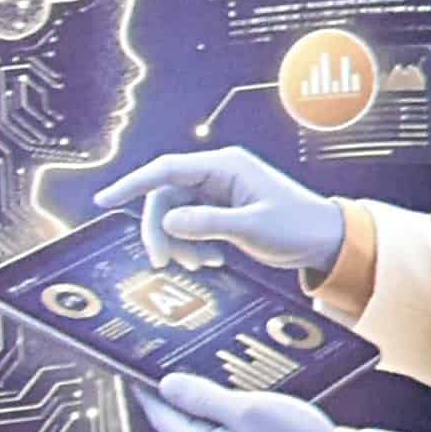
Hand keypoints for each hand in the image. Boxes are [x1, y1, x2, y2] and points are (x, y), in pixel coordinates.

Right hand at [90, 145, 346, 280]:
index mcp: (226, 166)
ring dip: (179, 243)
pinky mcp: (221, 210)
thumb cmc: (298, 227)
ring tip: (201, 265)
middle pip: (165, 197)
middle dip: (159, 231)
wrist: (325, 239)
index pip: (167, 170)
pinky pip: (189, 225)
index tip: (105, 200)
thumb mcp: (253, 227)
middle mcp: (219, 174)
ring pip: (175, 214)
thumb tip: (168, 223)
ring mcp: (219, 192)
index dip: (133, 184)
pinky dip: (192, 245)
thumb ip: (209, 224)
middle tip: (163, 263)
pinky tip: (211, 261)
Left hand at [139, 368, 329, 431]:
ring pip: (200, 430)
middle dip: (177, 395)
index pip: (161, 415)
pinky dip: (221, 419)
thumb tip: (168, 385)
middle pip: (179, 423)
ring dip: (202, 406)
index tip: (137, 366)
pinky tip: (236, 403)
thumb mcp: (248, 410)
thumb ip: (204, 397)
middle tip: (175, 362)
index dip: (147, 389)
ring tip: (209, 376)